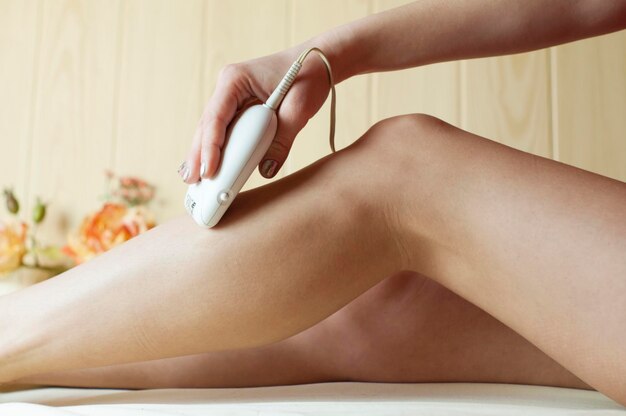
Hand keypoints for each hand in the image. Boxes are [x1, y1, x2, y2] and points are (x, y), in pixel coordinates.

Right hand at [179, 47, 331, 181]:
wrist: (318, 61)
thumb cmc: (309, 74)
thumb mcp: (300, 106)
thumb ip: (283, 138)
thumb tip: (267, 170)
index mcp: (235, 80)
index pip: (216, 117)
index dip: (210, 146)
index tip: (208, 171)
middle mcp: (227, 89)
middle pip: (207, 126)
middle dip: (199, 155)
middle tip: (193, 182)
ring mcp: (231, 99)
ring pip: (211, 132)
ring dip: (204, 156)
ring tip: (196, 181)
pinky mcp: (239, 111)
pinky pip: (225, 134)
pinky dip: (219, 152)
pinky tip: (211, 170)